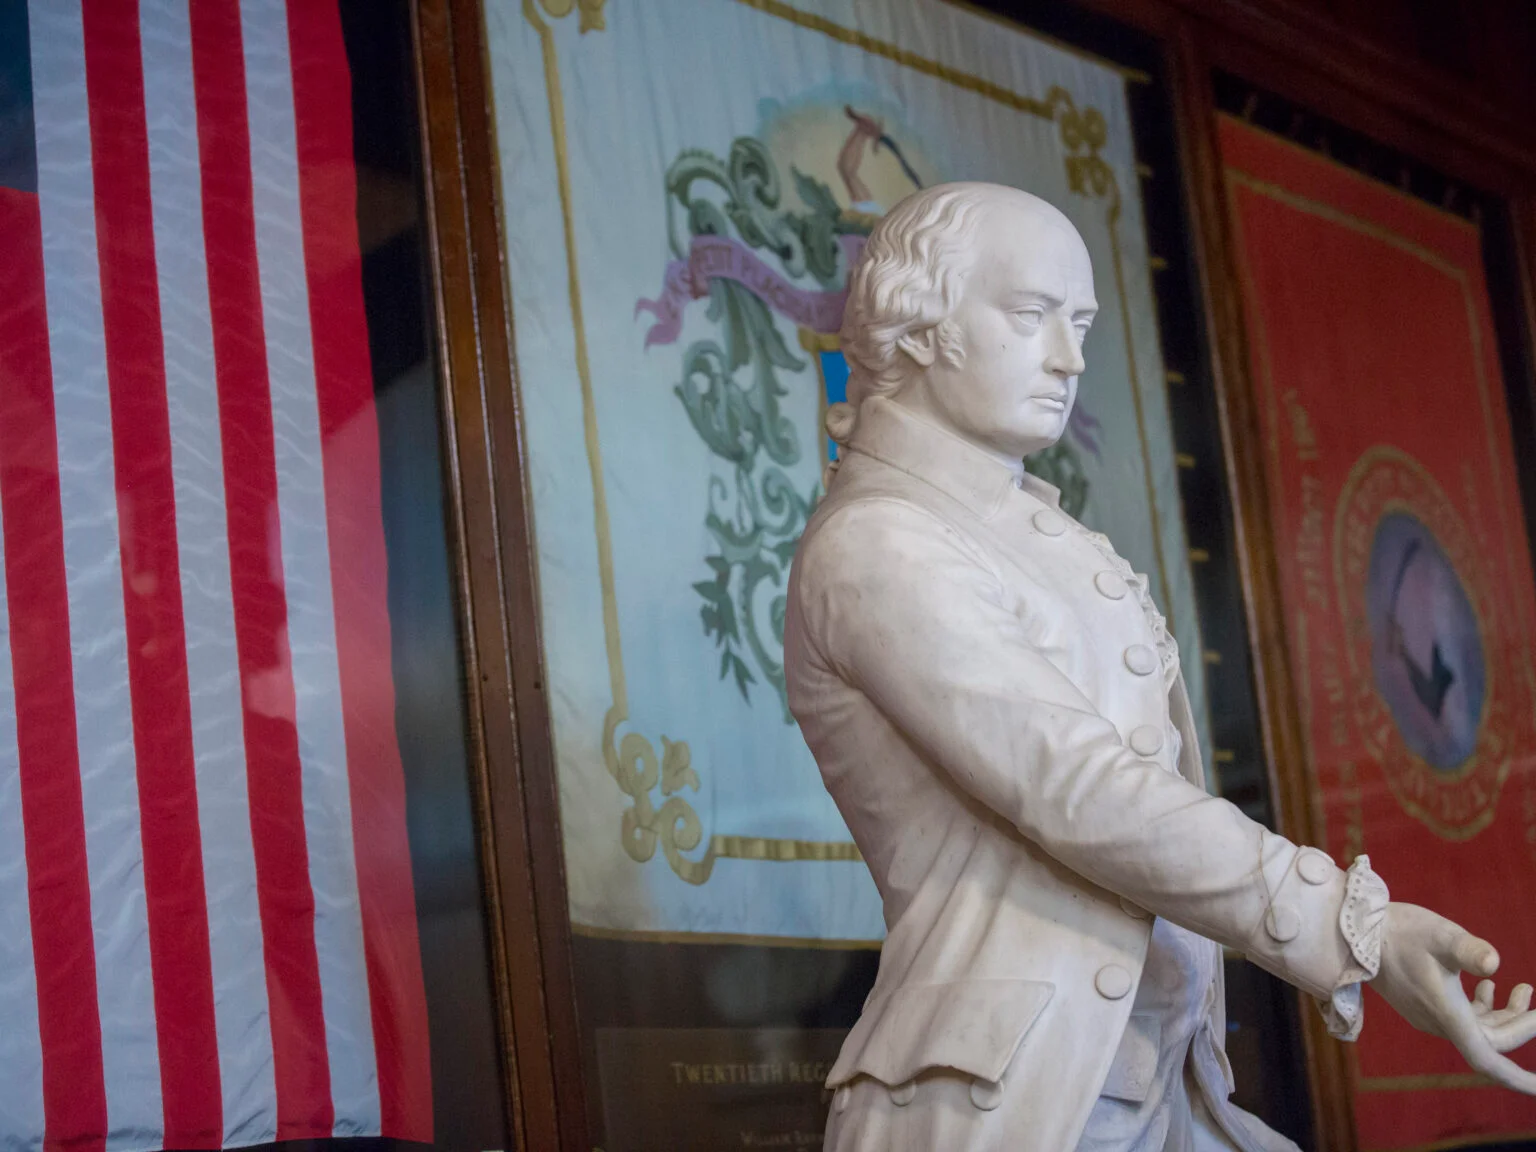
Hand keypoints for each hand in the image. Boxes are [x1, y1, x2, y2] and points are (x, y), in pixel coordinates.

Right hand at [1373, 902, 1535, 1092]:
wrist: (1354, 932)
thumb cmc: (1399, 931)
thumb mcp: (1439, 935)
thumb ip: (1468, 949)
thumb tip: (1494, 962)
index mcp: (1447, 1013)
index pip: (1487, 1058)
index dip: (1517, 1078)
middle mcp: (1439, 1022)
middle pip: (1490, 1041)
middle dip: (1520, 1026)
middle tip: (1534, 998)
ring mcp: (1429, 1016)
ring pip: (1479, 1030)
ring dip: (1505, 1016)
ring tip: (1524, 988)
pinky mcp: (1423, 1005)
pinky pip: (1464, 1019)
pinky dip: (1485, 1008)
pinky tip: (1491, 984)